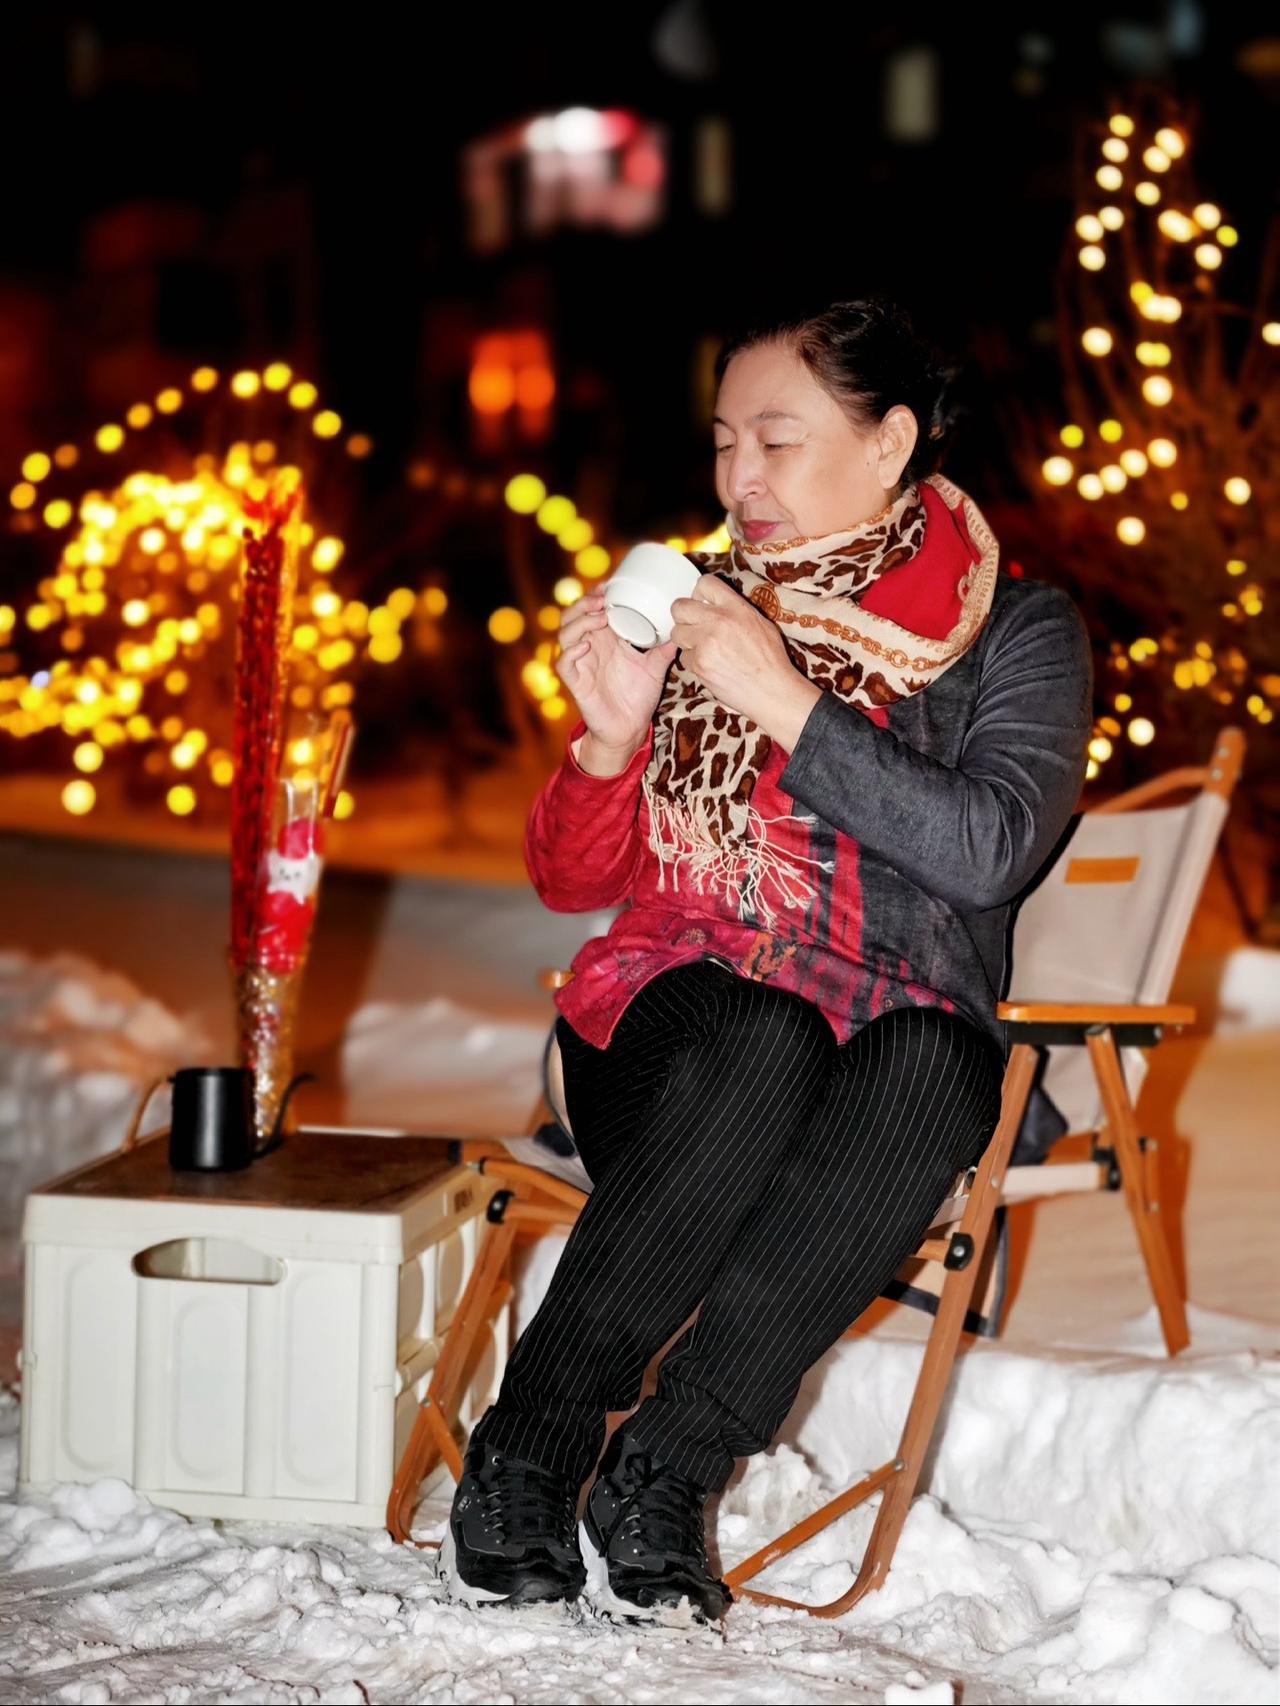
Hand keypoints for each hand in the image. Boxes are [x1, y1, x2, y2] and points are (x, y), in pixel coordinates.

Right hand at [556, 589, 677, 770]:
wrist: (629, 729)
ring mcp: (581, 664)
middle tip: (602, 600)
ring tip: (598, 617)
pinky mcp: (576, 683)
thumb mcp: (655, 667)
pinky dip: (571, 652)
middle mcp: (590, 648)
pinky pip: (564, 664)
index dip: (595, 595)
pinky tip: (586, 646)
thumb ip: (664, 648)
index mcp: (605, 640)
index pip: (592, 610)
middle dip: (584, 603)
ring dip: (579, 621)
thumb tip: (681, 629)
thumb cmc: (638, 697)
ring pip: (565, 634)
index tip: (608, 585)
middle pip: (573, 615)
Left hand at [669, 576, 819, 743]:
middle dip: (683, 616)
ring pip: (677, 633)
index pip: (704, 583)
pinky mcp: (699, 664)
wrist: (771, 691)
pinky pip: (685, 657)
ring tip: (703, 649)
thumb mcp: (760, 623)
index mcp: (736, 607)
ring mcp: (705, 643)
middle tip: (692, 626)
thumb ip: (736, 610)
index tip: (700, 603)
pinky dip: (694, 662)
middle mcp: (718, 621)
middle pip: (679, 607)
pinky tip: (711, 666)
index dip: (698, 593)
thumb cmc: (771, 659)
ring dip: (686, 640)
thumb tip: (717, 605)